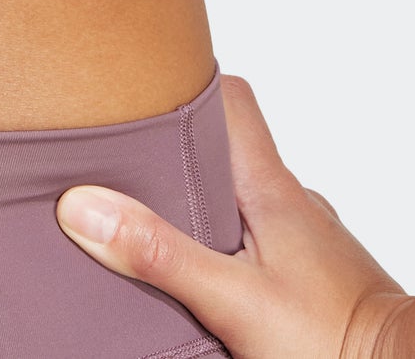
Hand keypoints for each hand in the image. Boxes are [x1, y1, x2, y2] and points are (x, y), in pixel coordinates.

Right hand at [55, 75, 414, 358]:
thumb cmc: (331, 341)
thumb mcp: (231, 300)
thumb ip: (160, 253)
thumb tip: (84, 205)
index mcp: (270, 186)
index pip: (231, 97)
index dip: (186, 82)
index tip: (140, 84)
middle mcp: (291, 200)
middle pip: (228, 146)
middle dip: (178, 149)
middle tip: (123, 160)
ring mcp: (306, 239)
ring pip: (243, 195)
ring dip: (201, 201)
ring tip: (150, 225)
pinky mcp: (312, 276)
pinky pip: (259, 236)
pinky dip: (227, 241)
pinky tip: (205, 275)